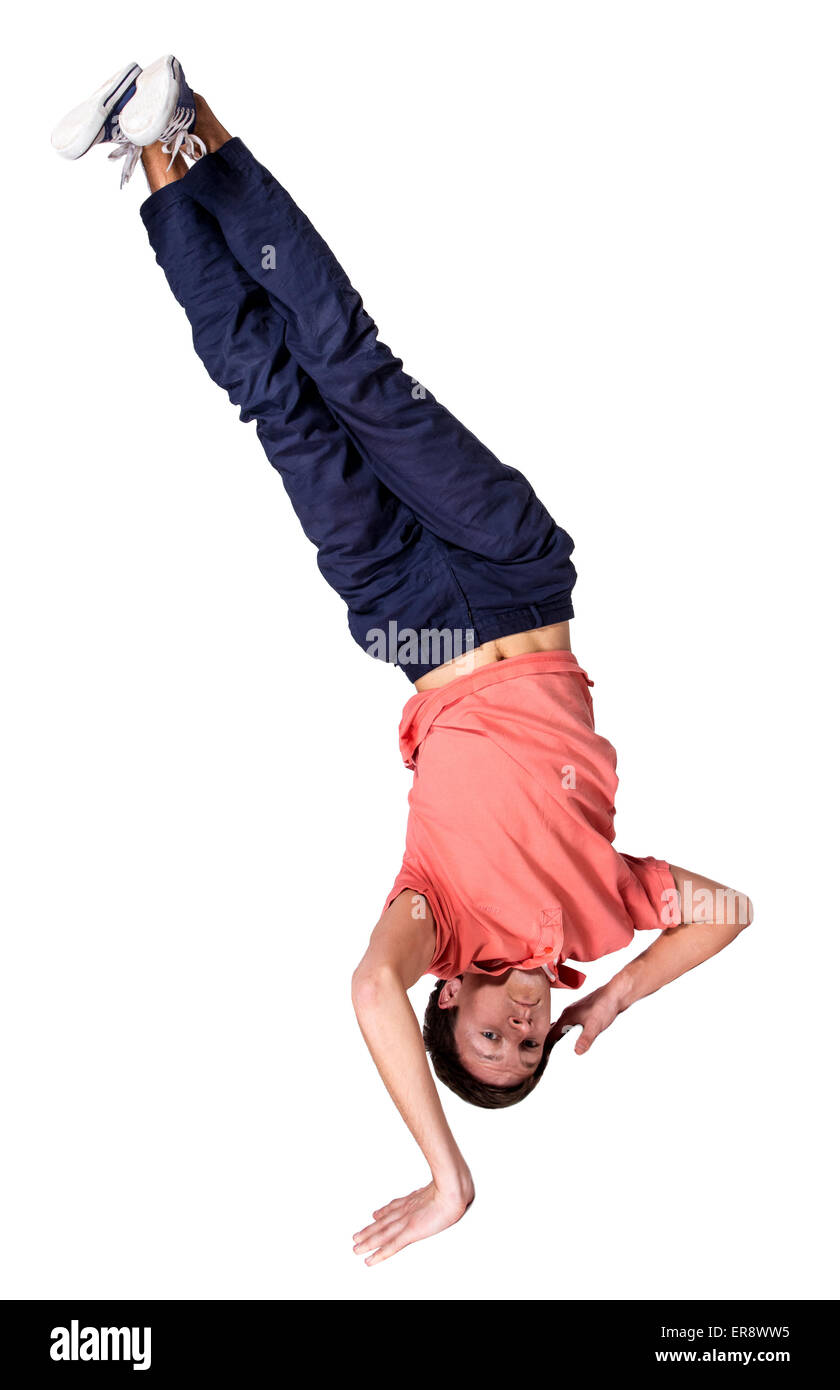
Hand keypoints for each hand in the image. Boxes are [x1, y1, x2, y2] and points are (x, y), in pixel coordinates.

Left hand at [353, 1174, 474, 1265]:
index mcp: (414, 1200)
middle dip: (370, 1230)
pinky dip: (380, 1254)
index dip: (384, 1212)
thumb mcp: (441, 1186)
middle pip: (384, 1222)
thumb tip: (439, 1189)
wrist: (452, 1189)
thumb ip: (435, 1191)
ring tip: (357, 1247)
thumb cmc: (451, 1187)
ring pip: (382, 1234)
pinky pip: (391, 1246)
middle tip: (357, 1236)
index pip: (395, 1207)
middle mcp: (406, 1210)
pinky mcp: (410, 1232)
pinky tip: (371, 1259)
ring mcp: (406, 1221)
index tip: (375, 1215)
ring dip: (368, 1241)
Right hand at [550, 980, 626, 1054]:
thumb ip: (586, 1038)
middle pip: (552, 1030)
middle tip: (545, 1057)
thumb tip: (577, 1052)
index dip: (544, 1047)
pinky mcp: (582, 1013)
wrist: (616, 993)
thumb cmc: (605, 1006)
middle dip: (548, 1043)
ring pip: (560, 1027)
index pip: (549, 1034)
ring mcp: (575, 1012)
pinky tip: (571, 1038)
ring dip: (556, 1037)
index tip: (540, 1058)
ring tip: (554, 1050)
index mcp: (566, 1016)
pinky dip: (566, 1033)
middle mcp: (568, 1013)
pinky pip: (569, 1025)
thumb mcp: (595, 1025)